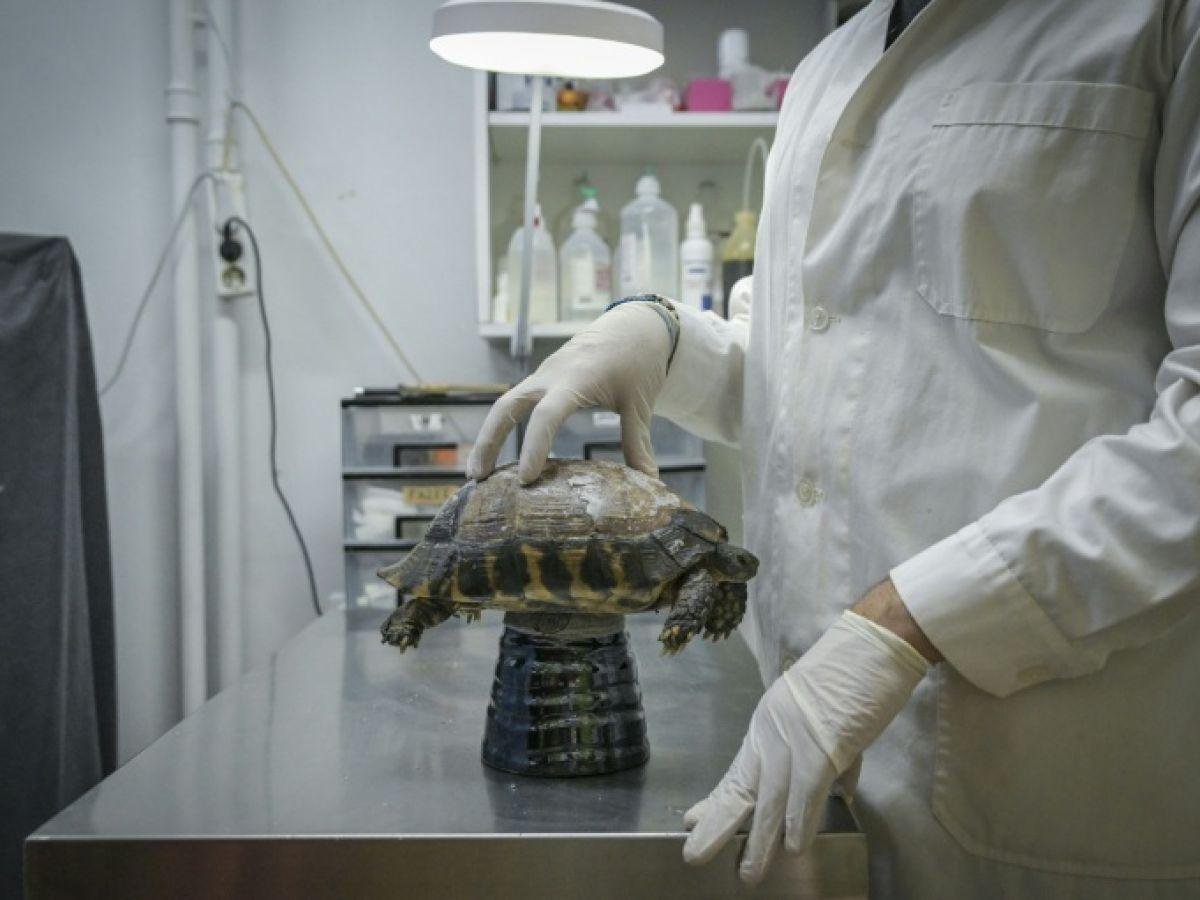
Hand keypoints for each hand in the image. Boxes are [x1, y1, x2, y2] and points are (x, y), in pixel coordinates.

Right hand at [466, 302, 671, 483]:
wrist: (635, 324)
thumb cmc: (638, 361)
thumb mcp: (640, 404)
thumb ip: (638, 444)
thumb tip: (649, 483)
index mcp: (576, 380)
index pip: (547, 416)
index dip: (534, 447)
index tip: (526, 479)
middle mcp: (551, 375)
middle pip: (506, 406)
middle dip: (489, 440)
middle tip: (477, 478)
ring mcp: (544, 375)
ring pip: (505, 403)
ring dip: (489, 436)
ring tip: (478, 473)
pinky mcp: (543, 378)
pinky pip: (517, 401)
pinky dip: (504, 425)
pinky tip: (500, 452)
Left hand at [683, 610, 928, 883]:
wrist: (873, 643)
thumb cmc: (856, 674)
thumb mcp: (829, 717)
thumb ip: (829, 757)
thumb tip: (841, 791)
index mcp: (770, 723)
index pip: (740, 770)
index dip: (718, 801)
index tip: (693, 820)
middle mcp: (772, 730)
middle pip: (742, 786)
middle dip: (719, 825)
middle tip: (694, 854)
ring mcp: (794, 738)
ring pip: (771, 799)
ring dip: (760, 840)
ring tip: (749, 872)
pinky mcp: (821, 744)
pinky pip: (805, 791)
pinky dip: (800, 821)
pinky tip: (793, 848)